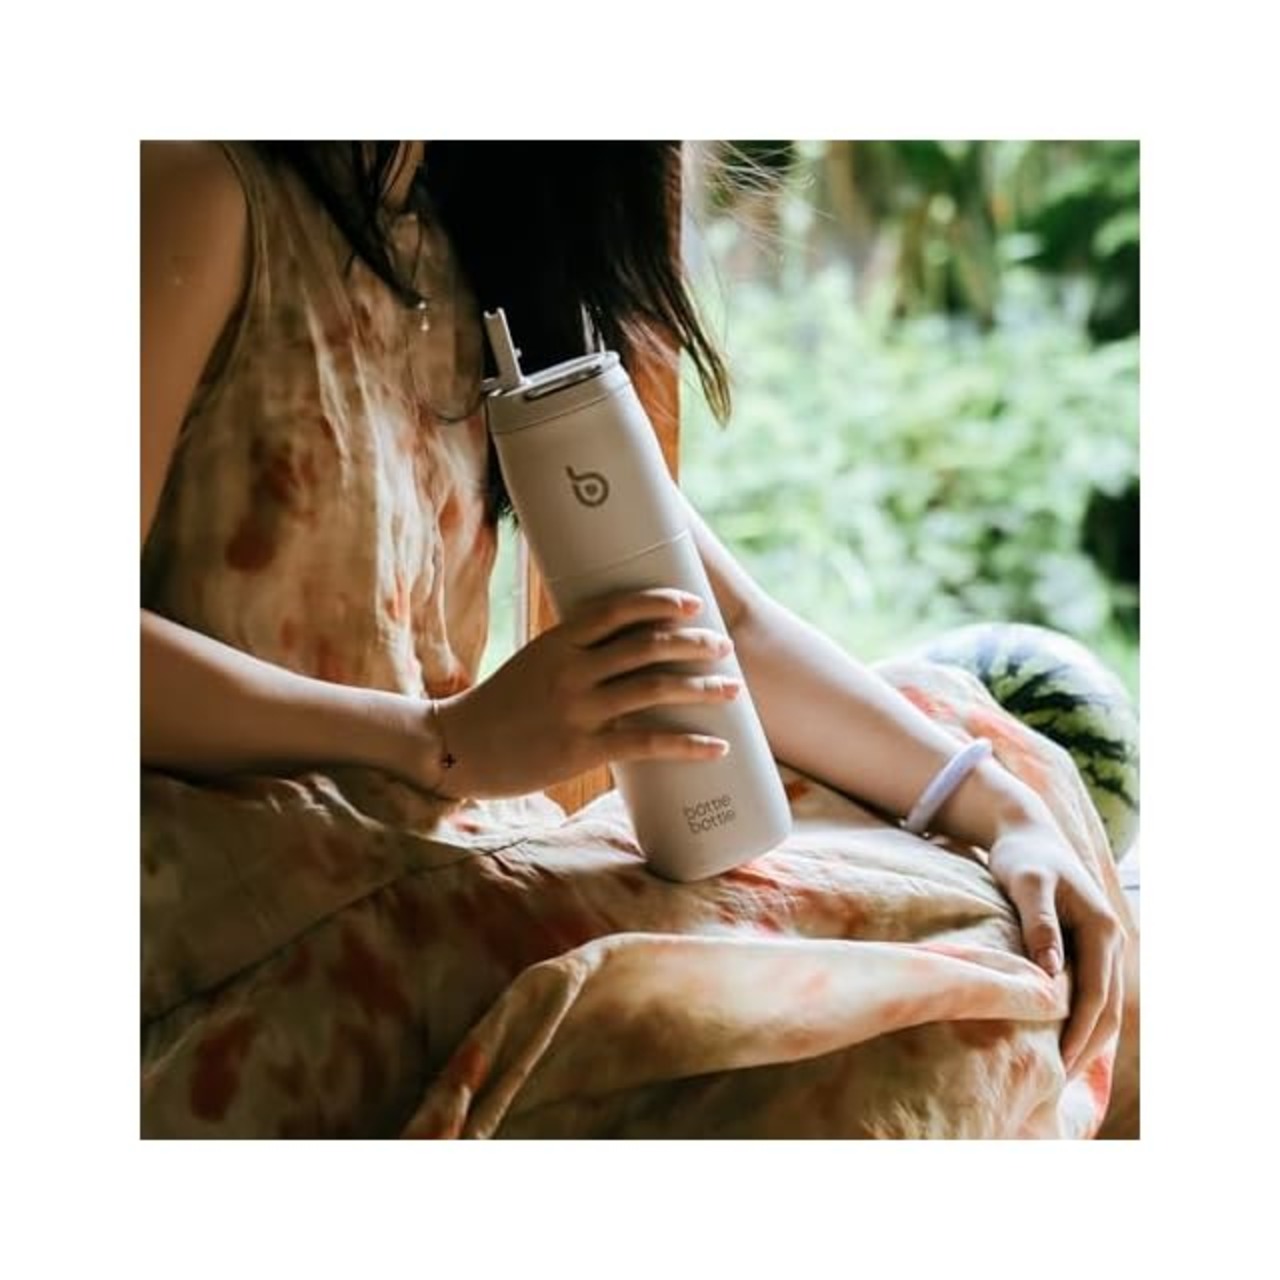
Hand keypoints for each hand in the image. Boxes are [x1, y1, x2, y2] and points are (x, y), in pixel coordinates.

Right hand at [420, 588, 741, 800]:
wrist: (456, 747)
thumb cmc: (502, 704)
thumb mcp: (535, 662)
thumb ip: (576, 653)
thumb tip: (627, 646)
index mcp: (558, 641)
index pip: (616, 609)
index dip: (659, 603)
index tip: (693, 603)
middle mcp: (570, 669)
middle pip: (646, 646)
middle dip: (693, 643)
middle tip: (724, 646)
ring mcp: (576, 709)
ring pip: (653, 688)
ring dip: (700, 686)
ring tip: (731, 687)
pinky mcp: (580, 749)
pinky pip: (646, 743)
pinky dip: (688, 744)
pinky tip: (716, 746)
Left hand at [986, 817, 1126, 1077]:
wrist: (1026, 833)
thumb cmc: (1022, 857)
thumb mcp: (1027, 883)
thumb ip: (1039, 924)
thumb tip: (1051, 972)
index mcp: (1102, 928)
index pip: (1095, 995)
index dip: (1079, 1032)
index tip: (1059, 1063)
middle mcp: (1111, 940)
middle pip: (1107, 1009)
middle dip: (1086, 1047)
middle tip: (1056, 1082)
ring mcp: (1103, 945)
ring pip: (1103, 1005)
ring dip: (1086, 1039)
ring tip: (1058, 1072)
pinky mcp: (1088, 948)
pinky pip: (1092, 993)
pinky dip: (1082, 1020)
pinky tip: (1060, 1041)